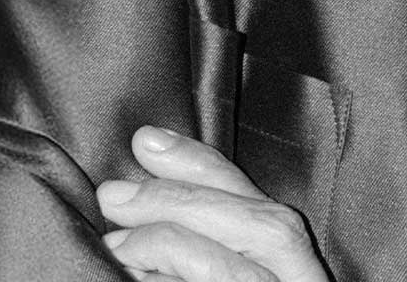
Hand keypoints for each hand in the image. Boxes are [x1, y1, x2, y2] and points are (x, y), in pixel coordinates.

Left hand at [96, 126, 327, 281]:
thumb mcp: (229, 265)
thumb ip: (206, 240)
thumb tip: (135, 188)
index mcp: (293, 267)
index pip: (257, 199)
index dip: (202, 163)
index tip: (145, 139)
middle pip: (261, 222)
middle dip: (182, 197)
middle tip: (113, 193)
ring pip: (229, 267)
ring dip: (168, 241)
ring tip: (113, 244)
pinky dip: (173, 279)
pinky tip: (134, 279)